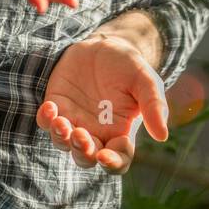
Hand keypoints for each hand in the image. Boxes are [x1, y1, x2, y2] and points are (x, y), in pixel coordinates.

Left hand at [36, 32, 168, 172]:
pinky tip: (50, 107)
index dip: (112, 163)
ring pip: (64, 143)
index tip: (104, 157)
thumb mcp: (145, 80)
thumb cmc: (129, 66)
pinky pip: (46, 122)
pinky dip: (46, 119)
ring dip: (61, 138)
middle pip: (87, 157)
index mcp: (121, 132)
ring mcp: (75, 121)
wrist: (105, 44)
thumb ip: (154, 105)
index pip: (118, 159)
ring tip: (62, 122)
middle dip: (82, 152)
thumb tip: (162, 136)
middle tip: (80, 136)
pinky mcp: (57, 106)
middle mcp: (97, 132)